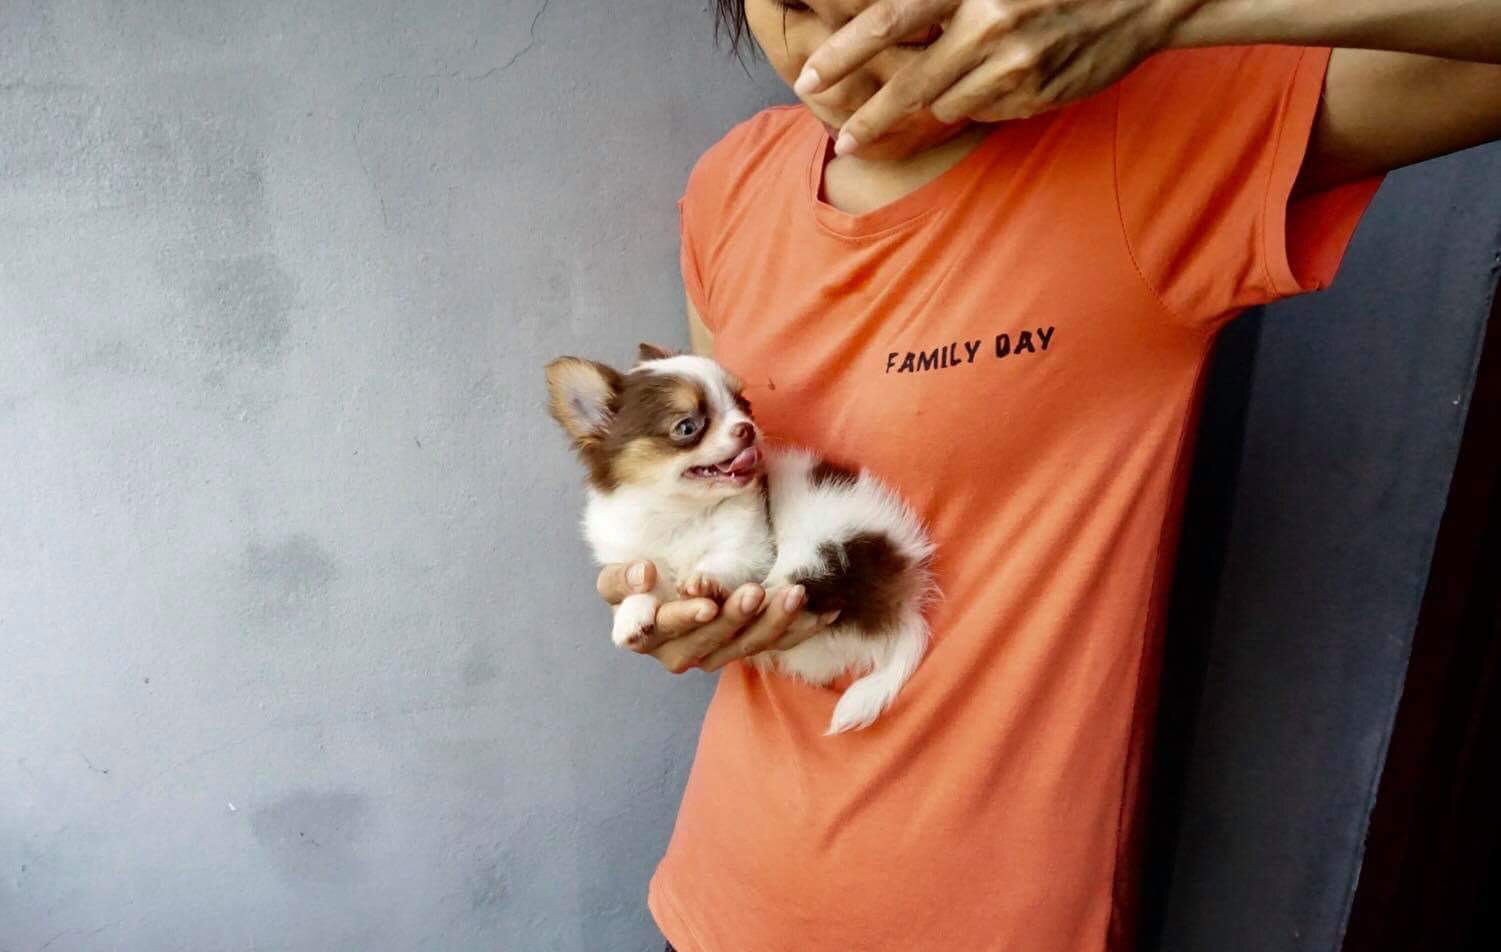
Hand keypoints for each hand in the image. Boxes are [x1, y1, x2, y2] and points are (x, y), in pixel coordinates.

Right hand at [595, 561, 839, 673]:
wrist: (661, 589)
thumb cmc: (640, 581)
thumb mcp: (619, 578)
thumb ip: (623, 578)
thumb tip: (645, 573)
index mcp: (644, 635)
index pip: (663, 630)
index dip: (685, 618)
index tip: (706, 604)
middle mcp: (678, 654)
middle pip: (709, 641)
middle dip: (735, 618)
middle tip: (754, 592)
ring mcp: (714, 655)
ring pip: (746, 645)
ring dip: (772, 622)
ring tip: (793, 594)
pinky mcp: (743, 649)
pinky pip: (775, 644)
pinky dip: (801, 628)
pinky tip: (825, 611)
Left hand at [796, 0, 1206, 154]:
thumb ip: (942, 0)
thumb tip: (886, 19)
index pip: (889, 19)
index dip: (843, 52)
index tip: (808, 76)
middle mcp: (990, 25)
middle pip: (910, 83)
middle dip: (870, 116)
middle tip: (844, 137)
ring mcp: (1017, 67)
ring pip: (948, 103)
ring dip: (938, 99)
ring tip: (955, 76)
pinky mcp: (1037, 96)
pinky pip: (987, 111)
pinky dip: (980, 101)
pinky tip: (1001, 76)